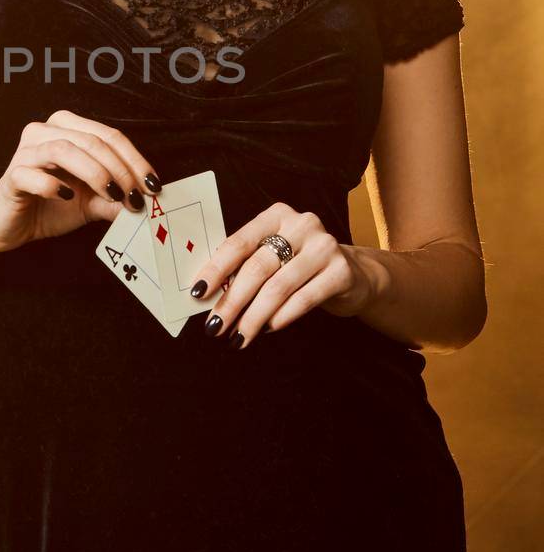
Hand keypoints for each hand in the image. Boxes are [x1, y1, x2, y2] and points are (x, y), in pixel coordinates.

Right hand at [0, 109, 161, 253]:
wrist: (9, 225)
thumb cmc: (51, 206)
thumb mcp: (92, 204)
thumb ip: (116, 199)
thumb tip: (148, 202)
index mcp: (68, 129)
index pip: (110, 136)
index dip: (135, 160)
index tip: (153, 187)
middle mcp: (45, 131)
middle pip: (92, 140)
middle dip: (119, 170)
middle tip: (135, 197)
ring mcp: (26, 151)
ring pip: (65, 150)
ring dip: (95, 174)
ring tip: (112, 196)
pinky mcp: (11, 175)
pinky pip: (33, 173)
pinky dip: (54, 184)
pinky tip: (68, 197)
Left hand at [187, 202, 374, 348]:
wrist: (353, 273)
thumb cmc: (299, 264)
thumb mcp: (274, 255)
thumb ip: (246, 265)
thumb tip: (208, 293)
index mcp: (276, 215)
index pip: (238, 242)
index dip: (216, 269)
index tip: (198, 292)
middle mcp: (301, 225)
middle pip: (257, 267)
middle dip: (232, 301)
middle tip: (215, 326)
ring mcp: (324, 246)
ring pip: (278, 287)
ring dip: (254, 316)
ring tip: (239, 336)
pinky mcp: (341, 271)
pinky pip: (303, 298)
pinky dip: (281, 317)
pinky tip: (267, 329)